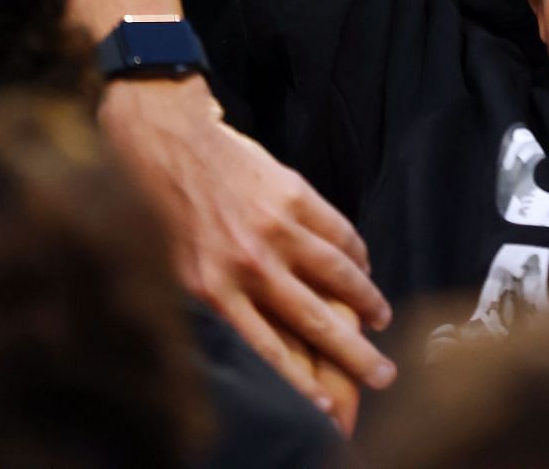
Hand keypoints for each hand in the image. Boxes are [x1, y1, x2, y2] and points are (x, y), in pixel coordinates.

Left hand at [99, 77, 395, 420]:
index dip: (300, 380)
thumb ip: (217, 305)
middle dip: (353, 354)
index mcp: (214, 290)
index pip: (268, 349)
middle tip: (383, 375)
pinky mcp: (293, 194)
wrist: (166, 141)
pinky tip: (363, 265)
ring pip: (337, 274)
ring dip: (367, 300)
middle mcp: (248, 264)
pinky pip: (338, 230)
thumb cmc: (165, 209)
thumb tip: (258, 341)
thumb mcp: (177, 270)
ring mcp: (275, 228)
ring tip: (383, 318)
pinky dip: (356, 252)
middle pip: (314, 320)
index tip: (325, 406)